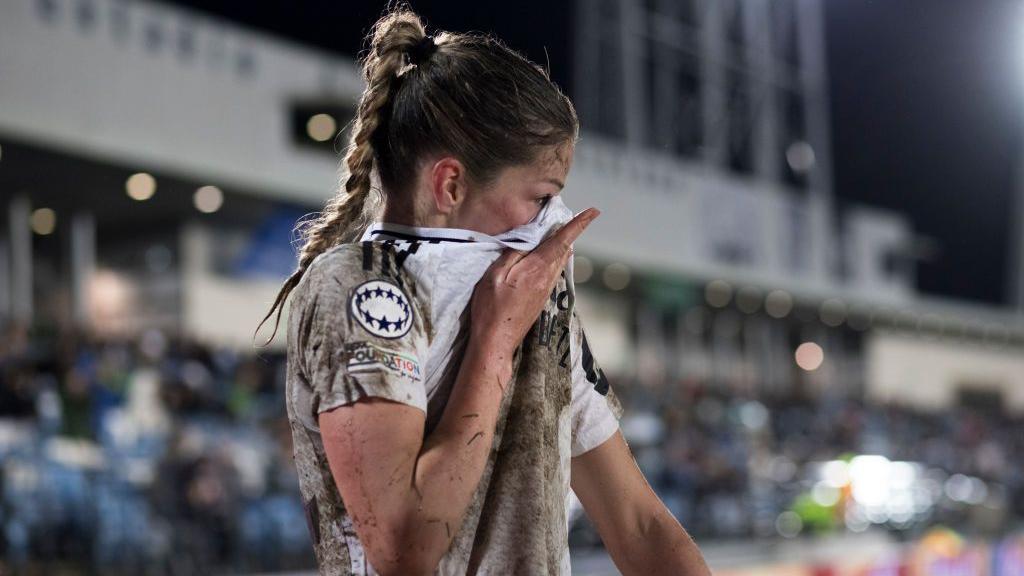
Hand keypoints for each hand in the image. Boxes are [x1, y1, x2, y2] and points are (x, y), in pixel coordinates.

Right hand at [469, 208, 600, 357]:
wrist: (497, 341)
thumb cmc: (491, 308)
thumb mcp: (495, 275)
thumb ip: (513, 254)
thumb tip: (528, 238)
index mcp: (537, 269)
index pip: (562, 241)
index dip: (578, 224)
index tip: (593, 212)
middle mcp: (547, 279)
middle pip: (564, 249)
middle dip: (569, 231)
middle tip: (569, 216)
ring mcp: (546, 290)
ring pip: (560, 261)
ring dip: (561, 245)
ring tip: (555, 232)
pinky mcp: (542, 299)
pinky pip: (553, 272)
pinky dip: (553, 258)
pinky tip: (544, 257)